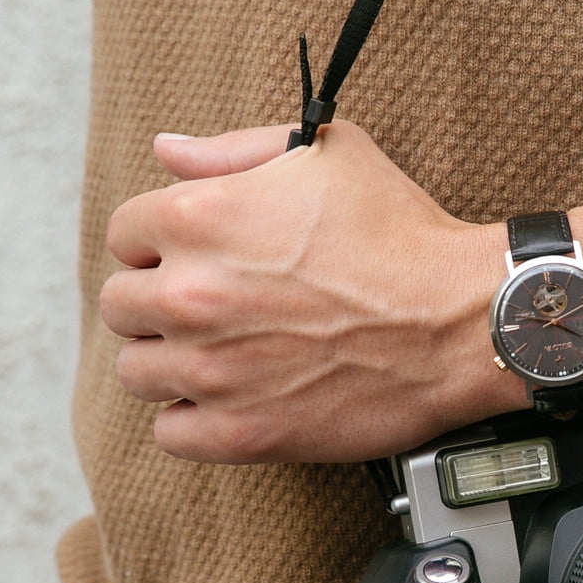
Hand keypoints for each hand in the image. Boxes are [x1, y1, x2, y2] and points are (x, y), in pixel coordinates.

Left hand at [100, 122, 582, 463]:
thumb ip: (233, 150)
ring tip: (225, 352)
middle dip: (160, 299)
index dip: (162, 240)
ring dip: (172, 360)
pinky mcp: (241, 432)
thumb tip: (168, 152)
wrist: (462, 320)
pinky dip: (194, 418)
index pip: (124, 234)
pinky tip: (233, 396)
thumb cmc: (402, 232)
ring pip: (138, 370)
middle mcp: (192, 295)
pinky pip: (171, 433)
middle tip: (215, 303)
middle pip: (121, 304)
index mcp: (199, 218)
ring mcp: (211, 370)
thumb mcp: (328, 155)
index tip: (198, 253)